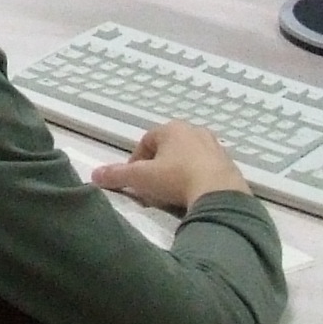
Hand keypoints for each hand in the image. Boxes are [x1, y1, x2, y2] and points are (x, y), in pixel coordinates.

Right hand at [91, 122, 248, 213]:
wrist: (219, 194)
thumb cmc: (176, 179)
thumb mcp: (141, 178)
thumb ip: (117, 175)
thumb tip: (94, 174)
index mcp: (172, 128)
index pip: (146, 140)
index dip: (136, 160)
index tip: (134, 180)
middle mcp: (195, 131)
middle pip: (168, 148)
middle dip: (157, 165)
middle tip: (151, 186)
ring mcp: (214, 146)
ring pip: (187, 157)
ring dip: (177, 171)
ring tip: (171, 193)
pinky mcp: (228, 163)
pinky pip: (205, 168)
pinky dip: (196, 178)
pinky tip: (192, 195)